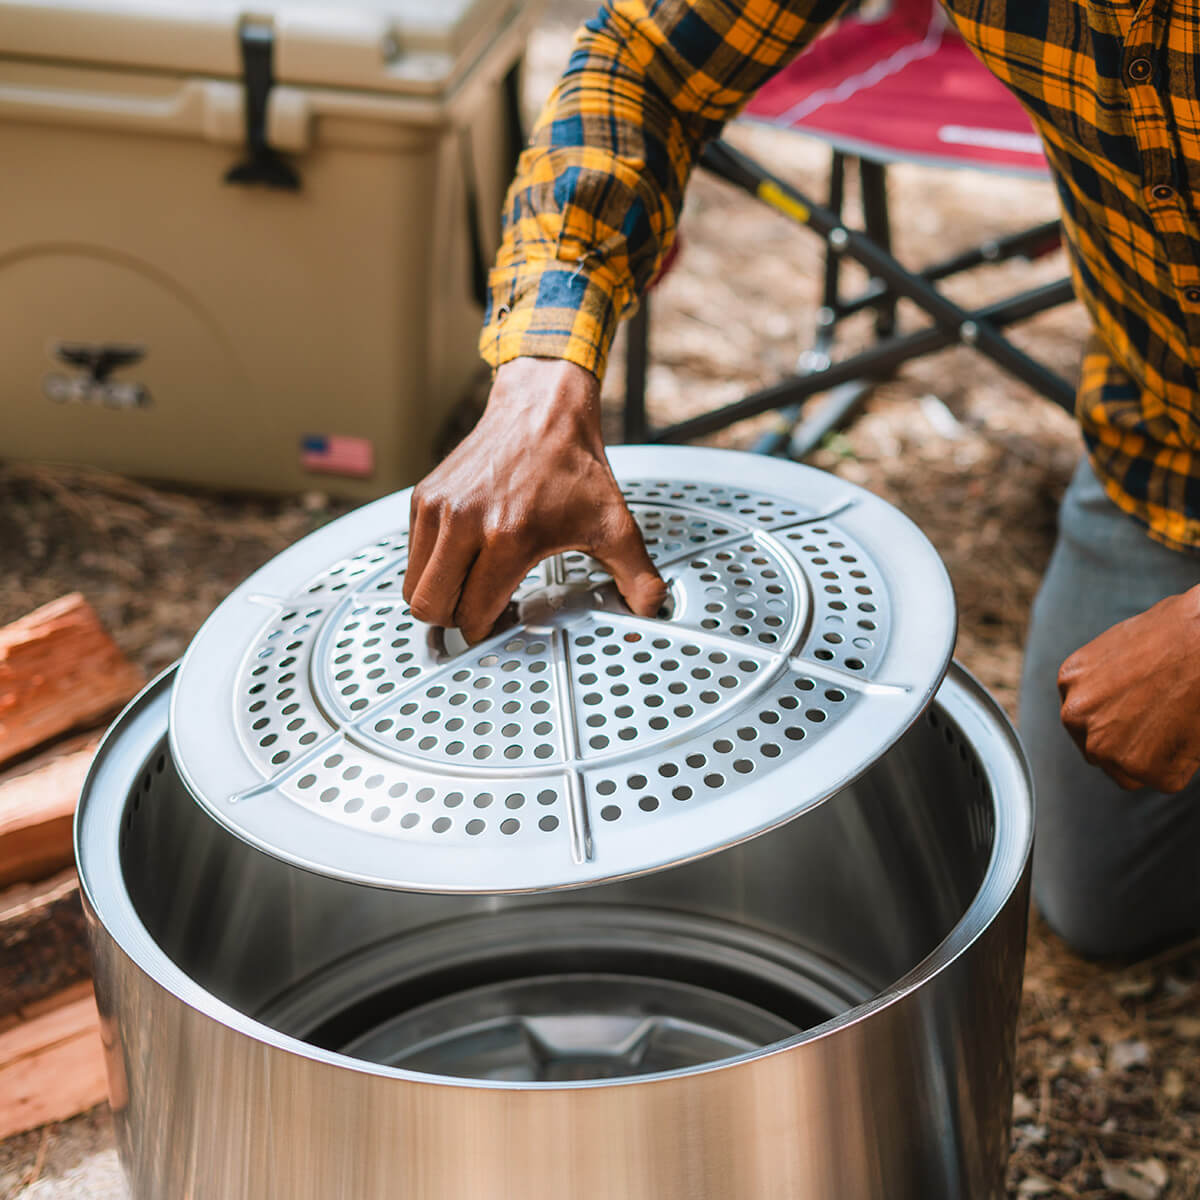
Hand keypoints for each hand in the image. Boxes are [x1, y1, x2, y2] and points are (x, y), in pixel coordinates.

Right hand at [402, 357, 665, 642]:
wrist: (542, 409)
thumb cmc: (574, 466)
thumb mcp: (615, 524)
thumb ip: (638, 574)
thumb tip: (653, 608)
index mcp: (508, 537)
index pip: (472, 615)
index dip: (488, 631)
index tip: (507, 622)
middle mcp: (464, 523)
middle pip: (429, 608)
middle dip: (456, 620)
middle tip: (484, 610)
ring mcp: (438, 509)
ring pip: (412, 586)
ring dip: (440, 595)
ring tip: (472, 586)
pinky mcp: (424, 497)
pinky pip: (412, 556)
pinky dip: (432, 568)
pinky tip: (465, 559)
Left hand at [1058, 587, 1199, 791]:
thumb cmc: (1179, 632)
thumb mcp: (1121, 646)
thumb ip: (1107, 677)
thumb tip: (1121, 695)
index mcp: (1070, 680)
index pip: (1083, 719)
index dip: (1115, 723)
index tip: (1138, 719)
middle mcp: (1076, 715)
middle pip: (1098, 749)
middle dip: (1128, 745)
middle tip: (1163, 726)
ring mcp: (1104, 746)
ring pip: (1129, 771)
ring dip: (1154, 758)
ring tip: (1181, 723)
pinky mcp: (1141, 768)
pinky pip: (1165, 778)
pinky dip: (1183, 765)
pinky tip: (1192, 732)